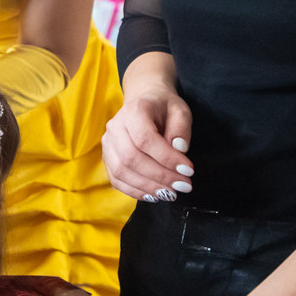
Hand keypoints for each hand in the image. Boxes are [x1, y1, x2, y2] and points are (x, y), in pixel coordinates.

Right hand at [103, 84, 195, 202]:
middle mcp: (115, 127)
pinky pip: (116, 179)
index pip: (145, 139)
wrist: (144, 100)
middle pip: (131, 158)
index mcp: (134, 111)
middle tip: (183, 186)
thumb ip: (181, 129)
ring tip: (171, 194)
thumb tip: (179, 150)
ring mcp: (107, 143)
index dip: (166, 158)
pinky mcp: (107, 157)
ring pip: (121, 172)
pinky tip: (154, 195)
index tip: (188, 170)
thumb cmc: (163, 106)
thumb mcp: (180, 110)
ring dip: (147, 187)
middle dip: (159, 176)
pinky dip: (135, 191)